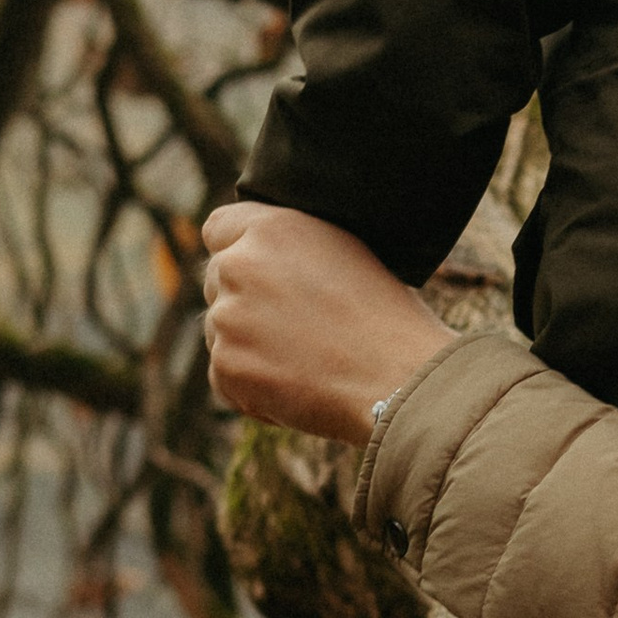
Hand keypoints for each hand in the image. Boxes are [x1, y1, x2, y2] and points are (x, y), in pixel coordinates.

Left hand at [201, 201, 458, 447]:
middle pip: (218, 280)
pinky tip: (300, 389)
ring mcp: (226, 318)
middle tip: (296, 327)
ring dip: (248, 346)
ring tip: (307, 362)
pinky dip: (252, 389)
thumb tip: (266, 262)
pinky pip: (225, 377)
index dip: (238, 249)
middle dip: (244, 300)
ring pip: (220, 331)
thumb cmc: (389, 318)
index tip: (259, 274)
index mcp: (273, 228)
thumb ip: (295, 248)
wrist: (400, 379)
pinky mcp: (226, 367)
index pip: (219, 227)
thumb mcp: (347, 253)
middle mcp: (240, 265)